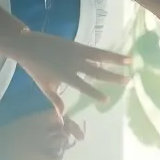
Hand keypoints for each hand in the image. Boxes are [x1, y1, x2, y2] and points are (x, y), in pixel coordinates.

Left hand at [8, 30, 130, 114]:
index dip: (96, 93)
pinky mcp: (78, 45)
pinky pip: (95, 50)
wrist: (29, 45)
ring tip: (130, 62)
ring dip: (116, 60)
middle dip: (113, 77)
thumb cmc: (36, 68)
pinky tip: (117, 55)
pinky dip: (107, 53)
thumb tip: (62, 115)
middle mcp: (74, 65)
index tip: (107, 99)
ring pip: (100, 57)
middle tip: (127, 81)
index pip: (84, 87)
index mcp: (66, 77)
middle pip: (97, 72)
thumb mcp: (44, 86)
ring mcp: (77, 53)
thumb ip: (55, 99)